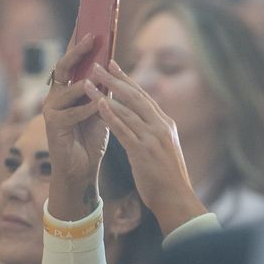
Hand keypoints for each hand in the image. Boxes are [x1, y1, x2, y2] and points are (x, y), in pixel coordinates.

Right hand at [42, 36, 109, 219]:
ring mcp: (52, 110)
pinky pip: (71, 113)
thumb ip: (102, 87)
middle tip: (92, 36)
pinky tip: (97, 106)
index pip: (72, 59)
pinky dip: (86, 109)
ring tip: (98, 75)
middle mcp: (56, 95)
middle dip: (78, 50)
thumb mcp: (101, 106)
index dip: (77, 40)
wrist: (82, 167)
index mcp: (67, 87)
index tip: (87, 19)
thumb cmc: (91, 135)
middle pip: (64, 66)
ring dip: (85, 83)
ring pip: (66, 88)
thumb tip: (113, 62)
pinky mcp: (53, 126)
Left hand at [85, 63, 206, 231]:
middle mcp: (160, 126)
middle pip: (135, 96)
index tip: (114, 66)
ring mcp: (152, 138)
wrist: (175, 199)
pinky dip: (110, 115)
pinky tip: (98, 105)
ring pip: (126, 109)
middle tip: (99, 64)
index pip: (144, 96)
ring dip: (106, 94)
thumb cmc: (167, 178)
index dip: (128, 80)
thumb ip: (153, 133)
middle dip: (116, 79)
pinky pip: (123, 129)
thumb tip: (142, 123)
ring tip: (88, 82)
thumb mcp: (163, 149)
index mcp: (165, 124)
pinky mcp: (143, 151)